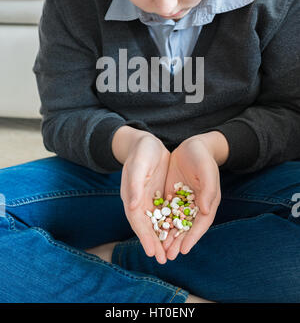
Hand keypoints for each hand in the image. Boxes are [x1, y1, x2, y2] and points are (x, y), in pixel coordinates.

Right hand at [120, 131, 170, 263]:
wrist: (146, 142)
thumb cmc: (141, 152)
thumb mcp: (139, 165)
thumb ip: (135, 185)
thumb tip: (132, 207)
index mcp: (131, 197)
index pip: (137, 221)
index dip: (144, 237)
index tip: (151, 252)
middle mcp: (139, 202)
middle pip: (147, 226)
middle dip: (155, 243)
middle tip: (163, 260)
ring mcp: (149, 200)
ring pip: (157, 222)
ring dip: (163, 237)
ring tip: (171, 253)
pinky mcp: (159, 195)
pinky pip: (165, 212)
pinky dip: (170, 224)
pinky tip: (178, 233)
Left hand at [162, 136, 220, 259]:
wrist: (193, 145)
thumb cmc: (202, 156)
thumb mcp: (206, 170)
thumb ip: (207, 189)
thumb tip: (205, 210)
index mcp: (209, 201)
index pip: (201, 223)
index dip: (193, 237)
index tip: (183, 250)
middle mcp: (197, 205)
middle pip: (188, 227)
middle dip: (179, 242)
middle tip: (169, 256)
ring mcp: (184, 201)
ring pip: (176, 222)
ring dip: (169, 236)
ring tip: (161, 250)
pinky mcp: (174, 195)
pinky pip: (167, 211)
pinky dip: (162, 222)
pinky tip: (153, 231)